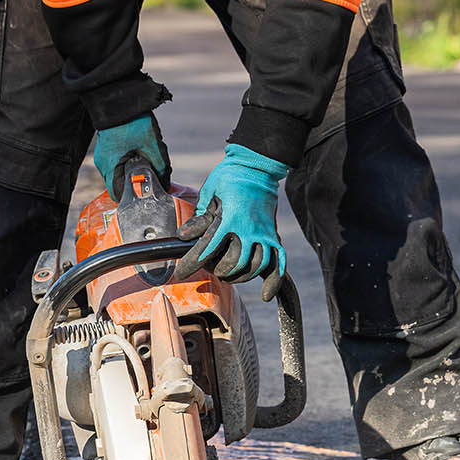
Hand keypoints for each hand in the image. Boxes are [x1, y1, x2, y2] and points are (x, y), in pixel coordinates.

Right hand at [91, 115, 166, 199]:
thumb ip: (161, 167)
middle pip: (118, 184)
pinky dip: (127, 161)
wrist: (120, 98)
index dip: (131, 196)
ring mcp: (102, 155)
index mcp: (110, 166)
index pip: (117, 195)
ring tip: (145, 157)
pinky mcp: (106, 148)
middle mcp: (103, 163)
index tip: (145, 192)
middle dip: (134, 182)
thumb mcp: (152, 145)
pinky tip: (139, 150)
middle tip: (150, 174)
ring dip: (131, 170)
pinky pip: (116, 162)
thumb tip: (166, 183)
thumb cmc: (133, 121)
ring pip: (118, 173)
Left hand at [173, 144, 290, 300]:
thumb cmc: (230, 177)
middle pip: (233, 264)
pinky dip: (274, 280)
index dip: (192, 264)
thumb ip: (199, 217)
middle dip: (218, 271)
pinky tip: (266, 294)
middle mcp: (249, 229)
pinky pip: (278, 261)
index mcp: (230, 218)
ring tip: (229, 275)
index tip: (180, 273)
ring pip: (255, 267)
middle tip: (209, 268)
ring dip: (240, 276)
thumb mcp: (210, 192)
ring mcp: (263, 233)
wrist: (258, 166)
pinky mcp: (273, 234)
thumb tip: (183, 236)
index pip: (207, 248)